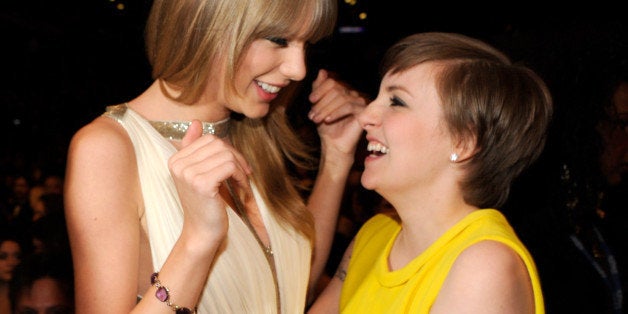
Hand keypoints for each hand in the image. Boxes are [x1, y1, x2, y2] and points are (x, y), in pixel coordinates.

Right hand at [168, 120, 251, 243]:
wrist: (201, 232)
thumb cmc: (204, 204)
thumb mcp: (198, 173)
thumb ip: (195, 148)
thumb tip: (196, 122)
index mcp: (175, 160)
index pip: (208, 139)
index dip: (227, 150)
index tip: (236, 167)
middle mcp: (178, 165)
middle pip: (218, 144)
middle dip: (235, 157)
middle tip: (242, 174)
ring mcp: (188, 174)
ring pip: (225, 154)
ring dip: (239, 168)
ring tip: (241, 182)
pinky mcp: (201, 184)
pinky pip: (229, 166)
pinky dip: (239, 175)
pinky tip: (240, 187)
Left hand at [309, 69, 366, 158]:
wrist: (334, 144)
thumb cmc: (326, 126)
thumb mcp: (318, 105)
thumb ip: (319, 88)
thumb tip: (322, 71)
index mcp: (343, 90)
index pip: (331, 81)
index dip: (320, 89)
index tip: (311, 100)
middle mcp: (353, 93)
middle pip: (336, 88)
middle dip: (321, 102)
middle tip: (312, 115)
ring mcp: (360, 101)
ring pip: (341, 97)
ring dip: (325, 109)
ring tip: (317, 119)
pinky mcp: (364, 111)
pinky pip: (349, 106)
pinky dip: (335, 113)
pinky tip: (327, 120)